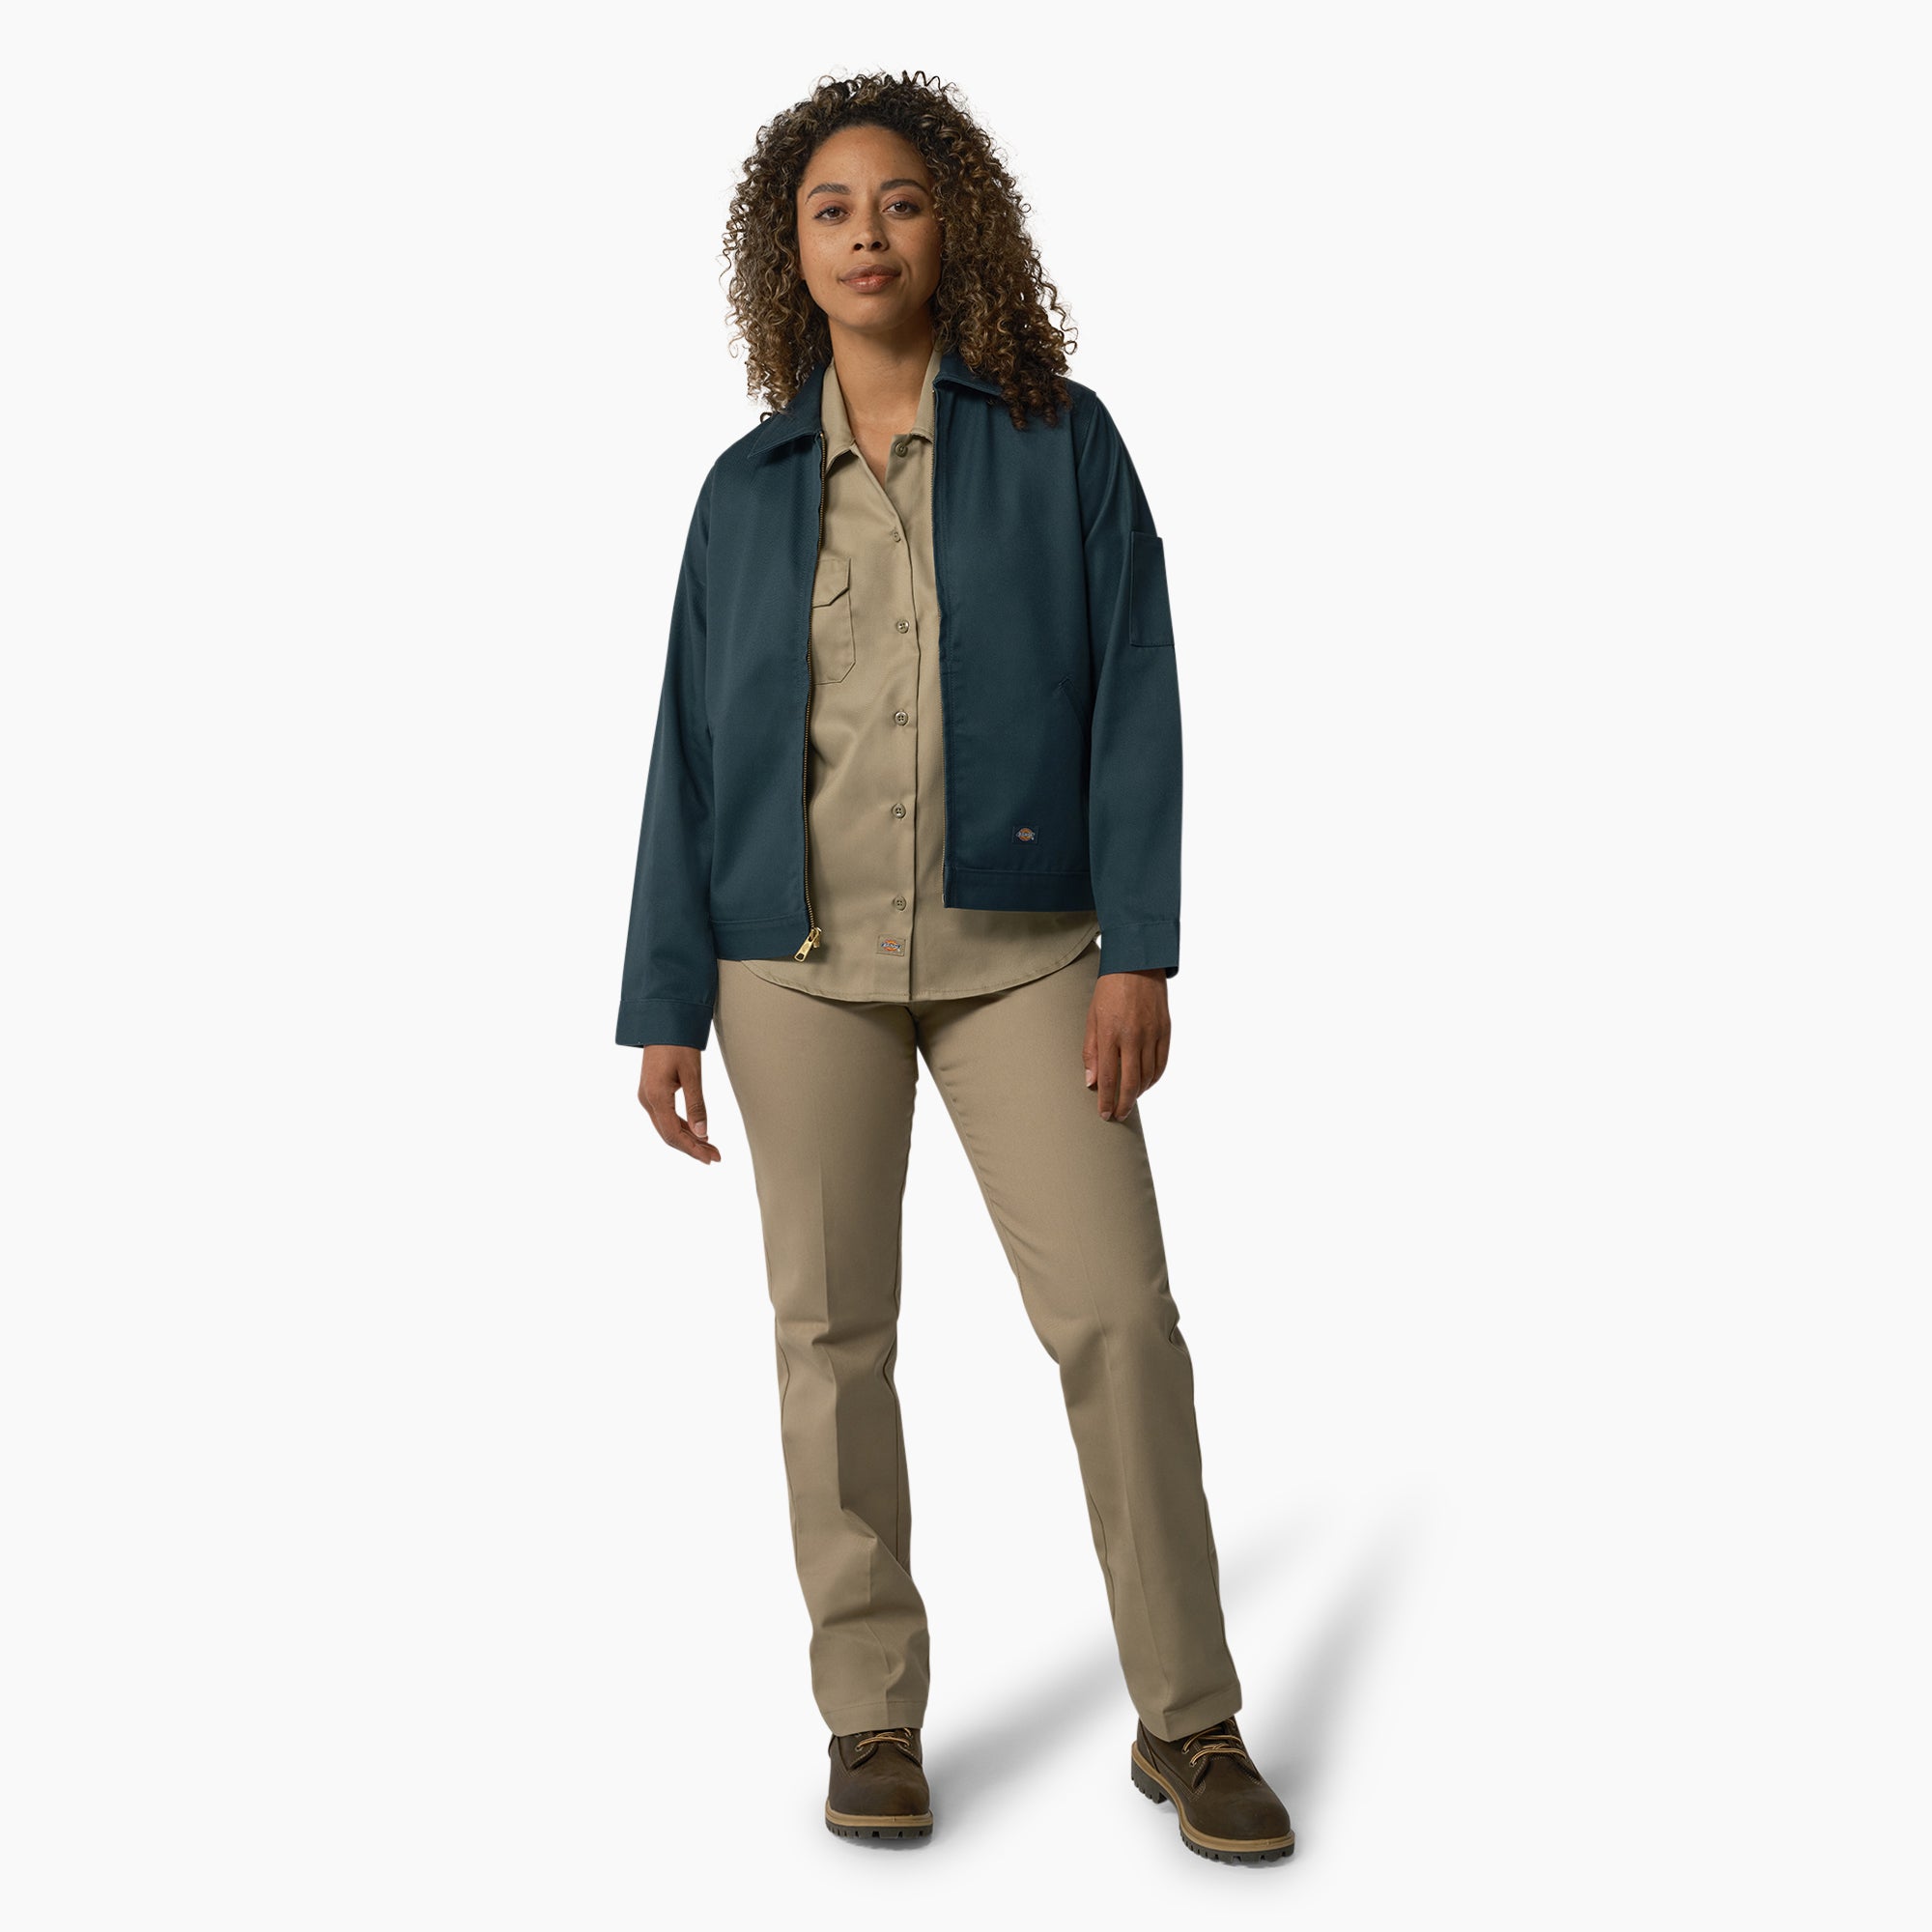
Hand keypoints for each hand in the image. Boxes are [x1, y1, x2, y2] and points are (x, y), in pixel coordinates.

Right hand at [638, 1045, 720, 1163]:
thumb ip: (697, 1105)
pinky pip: (665, 1117)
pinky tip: (697, 1132)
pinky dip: (681, 1127)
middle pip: (669, 1135)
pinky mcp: (652, 1093)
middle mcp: (647, 1100)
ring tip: (710, 1148)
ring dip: (688, 1139)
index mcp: (656, 1096)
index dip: (693, 1149)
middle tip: (715, 1157)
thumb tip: (703, 1133)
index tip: (711, 1158)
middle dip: (693, 1148)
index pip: (673, 1134)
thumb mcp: (692, 1074)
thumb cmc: (678, 1043)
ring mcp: (647, 1097)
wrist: (661, 1022)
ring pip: (667, 1128)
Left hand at [1084, 969, 1169, 1121]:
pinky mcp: (1165, 1031)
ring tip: (1129, 1100)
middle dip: (1124, 1104)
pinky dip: (1154, 1078)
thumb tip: (1091, 1081)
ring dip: (1139, 1093)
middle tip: (1118, 1115)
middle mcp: (1133, 1037)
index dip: (1106, 1100)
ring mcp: (1152, 1034)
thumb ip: (1091, 1051)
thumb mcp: (1092, 1018)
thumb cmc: (1109, 991)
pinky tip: (1146, 1084)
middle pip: (1131, 1082)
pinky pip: (1162, 1063)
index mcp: (1110, 1034)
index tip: (1104, 1114)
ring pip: (1148, 1076)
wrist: (1137, 965)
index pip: (1108, 1077)